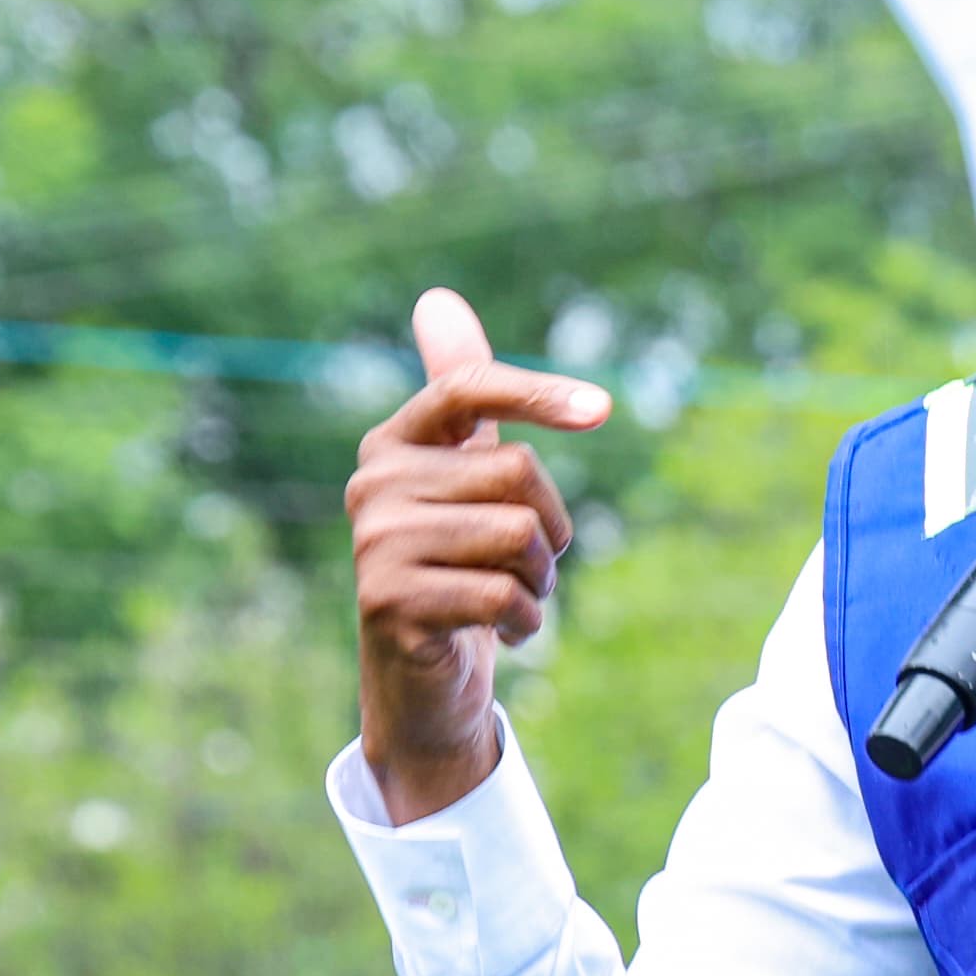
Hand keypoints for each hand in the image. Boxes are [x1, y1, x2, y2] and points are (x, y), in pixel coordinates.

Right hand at [348, 288, 610, 821]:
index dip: (538, 393)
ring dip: (540, 578)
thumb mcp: (466, 475)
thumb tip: (436, 297)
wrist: (424, 678)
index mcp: (393, 442)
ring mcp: (374, 543)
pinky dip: (524, 619)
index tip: (603, 410)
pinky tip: (496, 631)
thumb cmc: (459, 565)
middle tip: (523, 564)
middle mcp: (372, 483)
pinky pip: (503, 591)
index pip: (469, 388)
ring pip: (518, 533)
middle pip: (517, 470)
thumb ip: (458, 388)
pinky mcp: (389, 602)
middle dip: (550, 528)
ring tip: (507, 596)